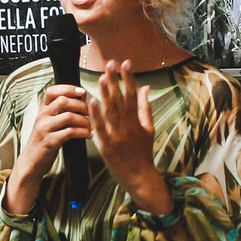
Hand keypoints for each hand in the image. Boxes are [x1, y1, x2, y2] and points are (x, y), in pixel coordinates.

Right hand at [15, 82, 91, 166]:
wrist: (31, 162)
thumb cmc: (43, 142)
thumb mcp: (48, 123)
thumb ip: (60, 111)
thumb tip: (80, 99)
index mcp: (42, 110)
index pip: (52, 91)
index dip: (68, 88)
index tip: (81, 92)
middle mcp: (42, 117)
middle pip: (64, 101)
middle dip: (81, 105)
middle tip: (89, 113)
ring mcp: (45, 129)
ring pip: (69, 116)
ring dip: (84, 120)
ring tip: (89, 126)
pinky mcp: (50, 141)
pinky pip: (70, 132)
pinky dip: (83, 132)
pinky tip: (87, 135)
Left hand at [91, 60, 168, 213]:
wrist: (140, 177)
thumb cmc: (144, 152)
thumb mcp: (148, 128)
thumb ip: (144, 107)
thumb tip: (145, 87)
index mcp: (137, 120)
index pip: (132, 94)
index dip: (128, 78)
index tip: (125, 63)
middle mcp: (128, 126)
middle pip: (120, 99)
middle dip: (115, 80)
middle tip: (110, 63)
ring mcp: (117, 135)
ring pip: (111, 111)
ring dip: (106, 93)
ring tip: (102, 77)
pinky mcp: (107, 146)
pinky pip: (100, 128)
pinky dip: (96, 115)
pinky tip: (92, 102)